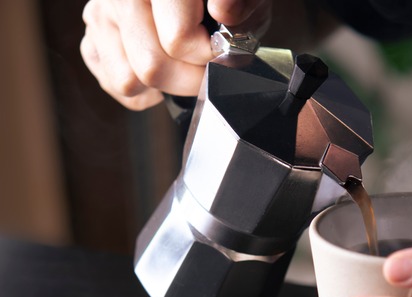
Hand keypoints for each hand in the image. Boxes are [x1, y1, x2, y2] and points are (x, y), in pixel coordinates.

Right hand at [80, 0, 271, 109]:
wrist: (194, 3)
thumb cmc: (222, 0)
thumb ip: (239, 3)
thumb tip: (224, 10)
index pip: (177, 40)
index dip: (209, 57)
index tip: (222, 53)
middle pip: (152, 67)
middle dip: (189, 79)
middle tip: (207, 67)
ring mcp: (100, 16)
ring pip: (129, 81)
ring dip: (166, 86)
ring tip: (184, 66)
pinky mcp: (91, 39)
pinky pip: (116, 85)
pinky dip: (144, 90)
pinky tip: (164, 68)